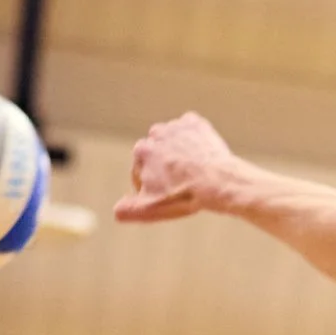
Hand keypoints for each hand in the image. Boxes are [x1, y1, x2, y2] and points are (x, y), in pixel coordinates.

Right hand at [117, 110, 249, 222]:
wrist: (218, 181)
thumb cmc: (183, 195)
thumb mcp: (151, 208)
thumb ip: (128, 210)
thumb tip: (116, 211)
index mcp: (141, 151)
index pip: (140, 171)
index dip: (150, 187)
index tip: (165, 196)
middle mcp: (155, 133)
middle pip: (156, 154)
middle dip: (164, 167)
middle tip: (181, 184)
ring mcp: (176, 126)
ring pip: (173, 142)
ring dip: (178, 153)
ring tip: (192, 171)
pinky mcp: (195, 123)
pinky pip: (190, 131)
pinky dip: (194, 141)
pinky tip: (201, 156)